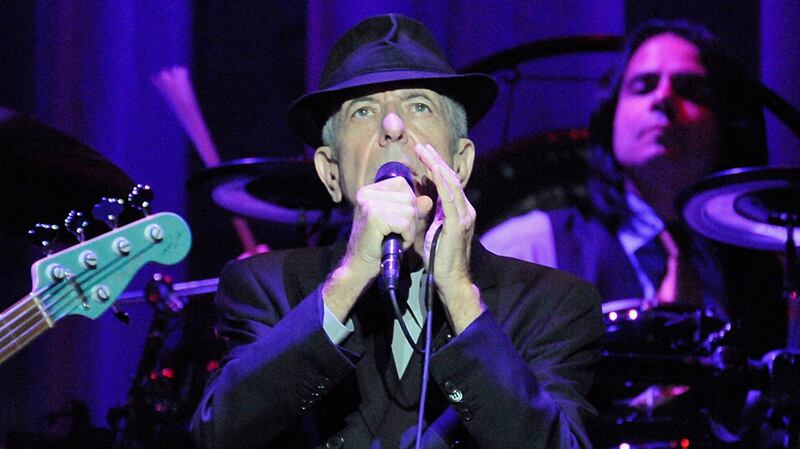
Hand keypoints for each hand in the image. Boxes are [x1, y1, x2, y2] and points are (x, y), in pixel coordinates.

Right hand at [322, 175, 432, 321]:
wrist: (359, 266)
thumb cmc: (379, 244)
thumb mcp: (398, 222)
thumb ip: (413, 209)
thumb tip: (428, 200)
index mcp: (370, 190)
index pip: (402, 184)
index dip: (409, 203)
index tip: (398, 221)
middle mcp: (367, 193)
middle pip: (409, 197)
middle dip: (411, 218)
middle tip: (398, 233)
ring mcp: (369, 204)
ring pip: (410, 211)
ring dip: (410, 229)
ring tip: (396, 238)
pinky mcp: (375, 217)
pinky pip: (405, 224)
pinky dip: (407, 237)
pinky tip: (396, 243)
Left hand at [415, 144, 484, 332]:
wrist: (451, 280)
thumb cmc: (439, 258)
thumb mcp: (432, 230)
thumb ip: (430, 213)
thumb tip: (420, 196)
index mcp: (460, 211)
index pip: (448, 183)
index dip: (436, 166)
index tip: (422, 153)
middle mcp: (465, 210)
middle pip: (451, 178)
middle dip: (436, 160)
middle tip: (421, 145)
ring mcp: (464, 216)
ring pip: (451, 183)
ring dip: (437, 165)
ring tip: (424, 151)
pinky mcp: (459, 224)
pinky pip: (450, 197)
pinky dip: (442, 181)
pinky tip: (433, 170)